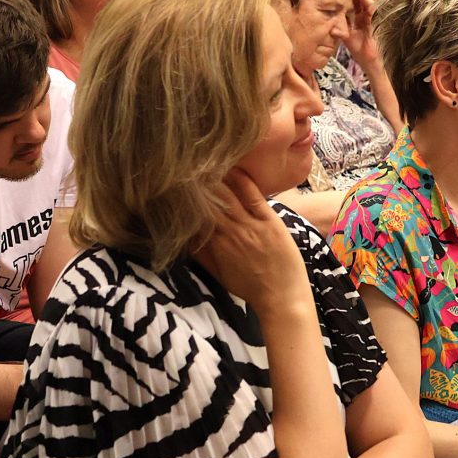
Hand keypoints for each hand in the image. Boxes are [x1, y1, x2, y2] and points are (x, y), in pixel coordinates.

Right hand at [192, 169, 309, 313]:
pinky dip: (242, 180)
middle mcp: (228, 233)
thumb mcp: (217, 273)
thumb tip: (182, 236)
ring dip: (216, 177)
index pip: (192, 215)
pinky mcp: (270, 223)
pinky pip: (253, 196)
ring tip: (208, 159)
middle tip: (187, 162)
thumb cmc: (250, 286)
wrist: (282, 298)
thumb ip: (200, 254)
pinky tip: (234, 166)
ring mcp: (249, 226)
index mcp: (213, 245)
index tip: (176, 182)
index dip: (183, 198)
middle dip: (195, 182)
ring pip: (226, 195)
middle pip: (206, 201)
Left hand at [341, 0, 380, 70]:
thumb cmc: (360, 51)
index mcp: (362, 19)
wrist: (370, 62)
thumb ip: (339, 27)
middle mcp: (368, 17)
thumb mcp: (346, 36)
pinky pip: (373, 7)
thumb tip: (327, 19)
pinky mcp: (377, 21)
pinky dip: (367, 0)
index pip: (358, 3)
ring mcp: (374, 18)